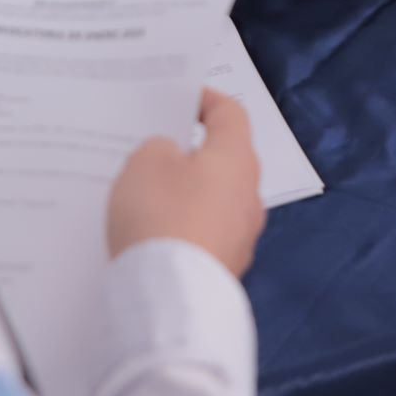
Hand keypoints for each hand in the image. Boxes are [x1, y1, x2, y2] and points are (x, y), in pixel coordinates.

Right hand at [106, 88, 264, 276]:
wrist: (168, 297)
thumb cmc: (161, 213)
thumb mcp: (146, 161)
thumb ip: (160, 148)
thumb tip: (172, 159)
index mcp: (237, 160)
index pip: (231, 114)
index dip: (206, 100)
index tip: (181, 98)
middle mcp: (249, 197)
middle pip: (224, 160)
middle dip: (192, 151)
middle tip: (156, 146)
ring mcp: (241, 237)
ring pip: (214, 200)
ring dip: (188, 192)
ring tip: (148, 193)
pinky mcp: (225, 268)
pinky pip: (204, 233)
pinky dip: (184, 225)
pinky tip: (154, 232)